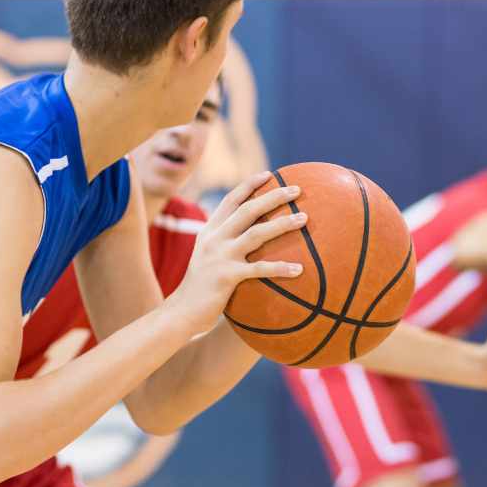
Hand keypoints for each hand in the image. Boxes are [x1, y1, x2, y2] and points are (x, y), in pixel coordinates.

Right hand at [165, 172, 306, 333]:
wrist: (181, 312)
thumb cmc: (201, 288)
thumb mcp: (208, 258)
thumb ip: (223, 243)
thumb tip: (251, 236)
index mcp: (209, 231)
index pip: (231, 200)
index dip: (250, 185)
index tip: (270, 174)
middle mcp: (214, 238)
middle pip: (248, 210)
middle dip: (274, 196)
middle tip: (297, 189)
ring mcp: (220, 256)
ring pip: (256, 233)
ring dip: (283, 224)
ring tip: (305, 219)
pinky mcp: (227, 276)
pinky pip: (259, 269)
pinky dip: (280, 268)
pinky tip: (300, 270)